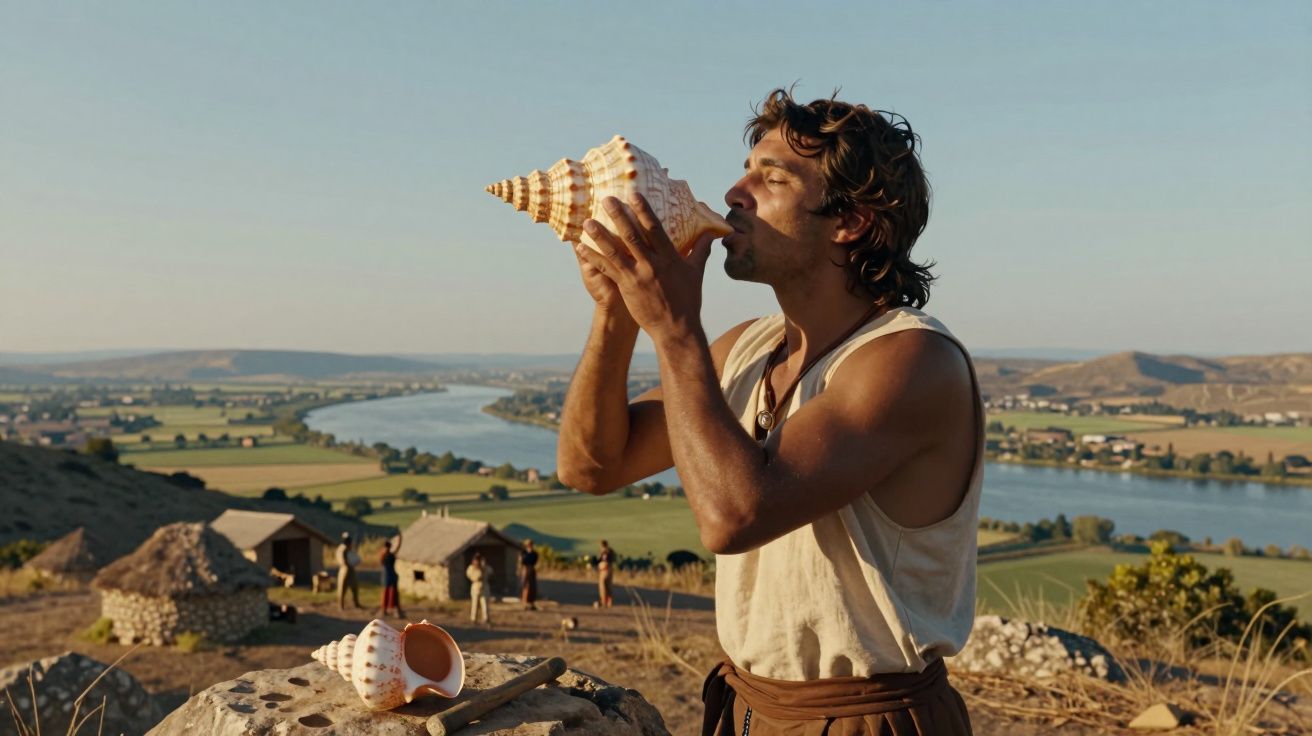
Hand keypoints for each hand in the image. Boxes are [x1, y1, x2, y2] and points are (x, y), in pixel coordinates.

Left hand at [575, 193, 715, 340]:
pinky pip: (607, 269)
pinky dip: (593, 258)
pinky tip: (580, 247)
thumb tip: (712, 234)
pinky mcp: (626, 287)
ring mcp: (637, 277)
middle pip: (632, 236)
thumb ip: (701, 251)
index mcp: (669, 258)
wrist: (676, 328)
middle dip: (618, 216)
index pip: (655, 229)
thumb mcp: (696, 273)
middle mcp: (652, 265)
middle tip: (606, 199)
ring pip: (615, 252)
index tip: (634, 194)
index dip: (644, 210)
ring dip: (599, 236)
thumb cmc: (688, 300)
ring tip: (587, 221)